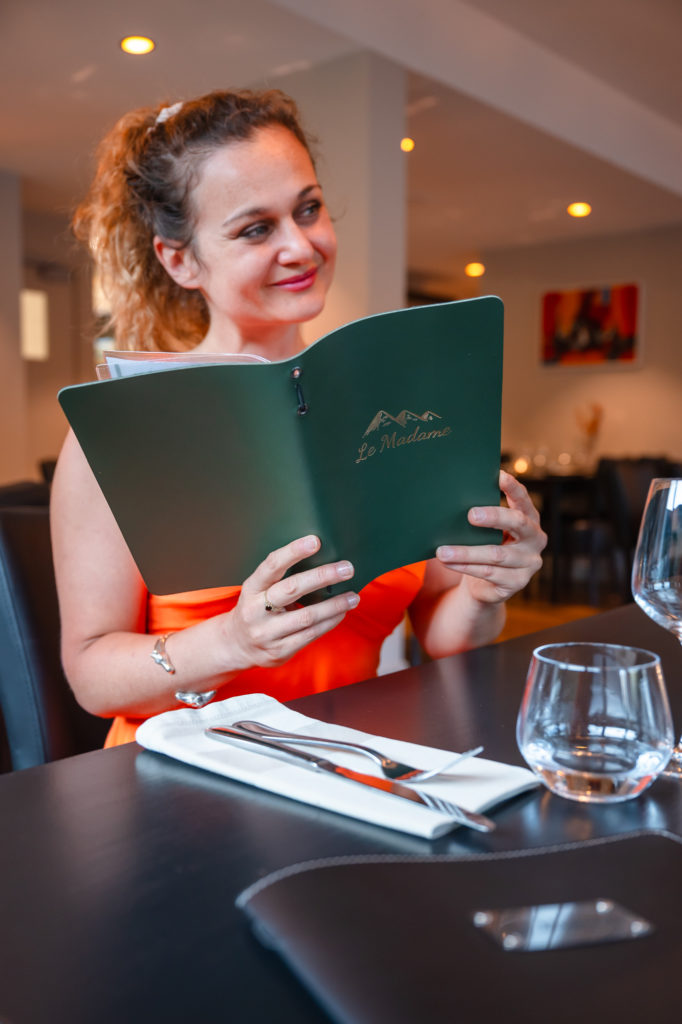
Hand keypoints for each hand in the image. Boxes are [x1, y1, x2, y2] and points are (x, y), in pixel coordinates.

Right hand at [224, 535, 358, 669]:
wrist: (237, 646)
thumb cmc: (257, 609)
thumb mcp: (259, 590)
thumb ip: (281, 578)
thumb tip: (323, 561)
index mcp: (251, 588)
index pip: (271, 566)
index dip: (292, 551)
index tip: (315, 541)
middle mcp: (255, 610)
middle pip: (292, 589)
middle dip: (322, 576)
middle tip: (346, 568)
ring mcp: (266, 633)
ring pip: (307, 616)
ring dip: (334, 605)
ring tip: (353, 596)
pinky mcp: (279, 651)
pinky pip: (311, 634)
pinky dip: (330, 621)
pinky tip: (341, 612)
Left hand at [435, 470, 545, 604]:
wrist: (486, 586)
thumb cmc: (484, 547)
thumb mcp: (486, 532)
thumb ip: (481, 518)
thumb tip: (452, 501)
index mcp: (530, 519)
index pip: (523, 499)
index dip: (512, 487)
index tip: (498, 475)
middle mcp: (536, 539)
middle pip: (518, 523)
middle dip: (494, 517)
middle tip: (470, 514)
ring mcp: (529, 563)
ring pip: (496, 554)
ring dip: (466, 552)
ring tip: (442, 551)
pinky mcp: (518, 582)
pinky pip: (488, 573)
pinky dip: (465, 566)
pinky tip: (449, 562)